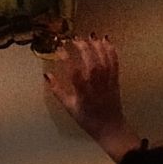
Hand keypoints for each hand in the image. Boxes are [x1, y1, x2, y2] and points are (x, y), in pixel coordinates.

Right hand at [44, 34, 140, 160]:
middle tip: (75, 39)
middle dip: (84, 49)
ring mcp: (108, 83)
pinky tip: (106, 41)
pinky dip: (111, 51)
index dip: (66, 60)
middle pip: (91, 64)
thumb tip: (47, 75)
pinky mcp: (116, 80)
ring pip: (104, 61)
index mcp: (83, 94)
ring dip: (97, 46)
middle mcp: (96, 87)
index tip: (59, 49)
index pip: (74, 74)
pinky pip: (115, 63)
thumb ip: (57, 90)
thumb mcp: (69, 107)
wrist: (110, 127)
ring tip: (90, 36)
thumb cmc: (87, 118)